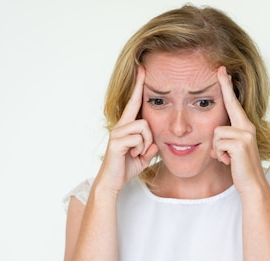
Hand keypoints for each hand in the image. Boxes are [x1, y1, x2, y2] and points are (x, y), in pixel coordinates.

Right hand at [96, 66, 157, 193]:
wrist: (112, 182)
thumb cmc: (125, 168)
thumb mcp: (144, 156)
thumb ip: (150, 147)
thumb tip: (156, 144)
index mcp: (126, 126)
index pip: (134, 102)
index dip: (139, 86)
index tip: (142, 68)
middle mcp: (120, 126)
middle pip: (145, 119)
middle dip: (149, 136)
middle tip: (141, 151)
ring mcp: (116, 133)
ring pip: (143, 128)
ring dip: (145, 144)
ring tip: (137, 154)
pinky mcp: (116, 142)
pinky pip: (138, 139)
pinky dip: (140, 149)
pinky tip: (132, 156)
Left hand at [213, 66, 265, 193]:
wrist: (252, 184)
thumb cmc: (240, 168)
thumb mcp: (231, 150)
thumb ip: (225, 139)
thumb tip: (214, 139)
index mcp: (244, 126)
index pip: (233, 102)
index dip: (227, 86)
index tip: (221, 69)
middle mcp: (246, 127)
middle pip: (220, 120)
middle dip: (220, 127)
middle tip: (225, 117)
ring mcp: (245, 135)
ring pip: (216, 134)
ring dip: (217, 150)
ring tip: (228, 159)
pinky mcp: (240, 144)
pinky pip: (218, 144)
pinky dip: (220, 156)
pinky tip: (229, 162)